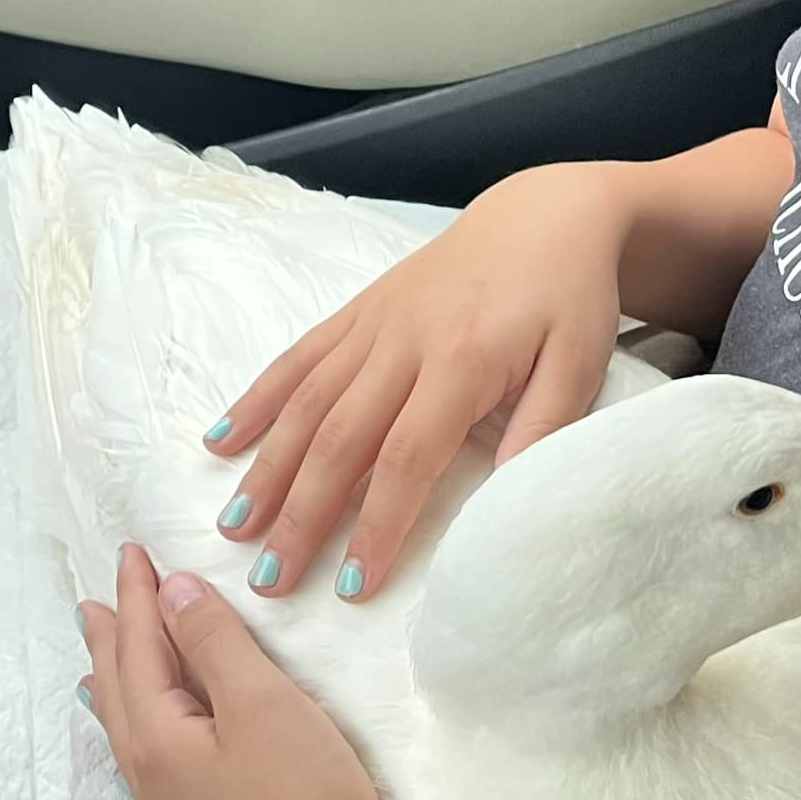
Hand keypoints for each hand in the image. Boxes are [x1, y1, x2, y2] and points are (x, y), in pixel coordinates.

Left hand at [79, 545, 402, 799]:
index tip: (130, 553)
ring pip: (130, 743)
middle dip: (109, 644)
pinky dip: (144, 740)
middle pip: (119, 697)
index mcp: (158, 741)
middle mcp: (152, 787)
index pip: (139, 649)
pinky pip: (153, 778)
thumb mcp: (264, 706)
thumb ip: (214, 644)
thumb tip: (170, 591)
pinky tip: (158, 754)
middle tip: (91, 605)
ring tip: (98, 674)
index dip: (136, 598)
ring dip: (116, 695)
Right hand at [205, 163, 629, 601]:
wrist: (544, 214)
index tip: (352, 585)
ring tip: (234, 526)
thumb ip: (544, 427)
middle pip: (340, 438)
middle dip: (301, 513)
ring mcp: (373, 324)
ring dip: (266, 467)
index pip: (407, 457)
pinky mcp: (357, 310)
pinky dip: (256, 399)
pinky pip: (297, 358)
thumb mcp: (580, 363)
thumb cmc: (567, 296)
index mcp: (462, 360)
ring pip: (306, 402)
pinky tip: (220, 440)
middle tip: (269, 580)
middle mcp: (403, 342)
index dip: (376, 524)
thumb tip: (506, 497)